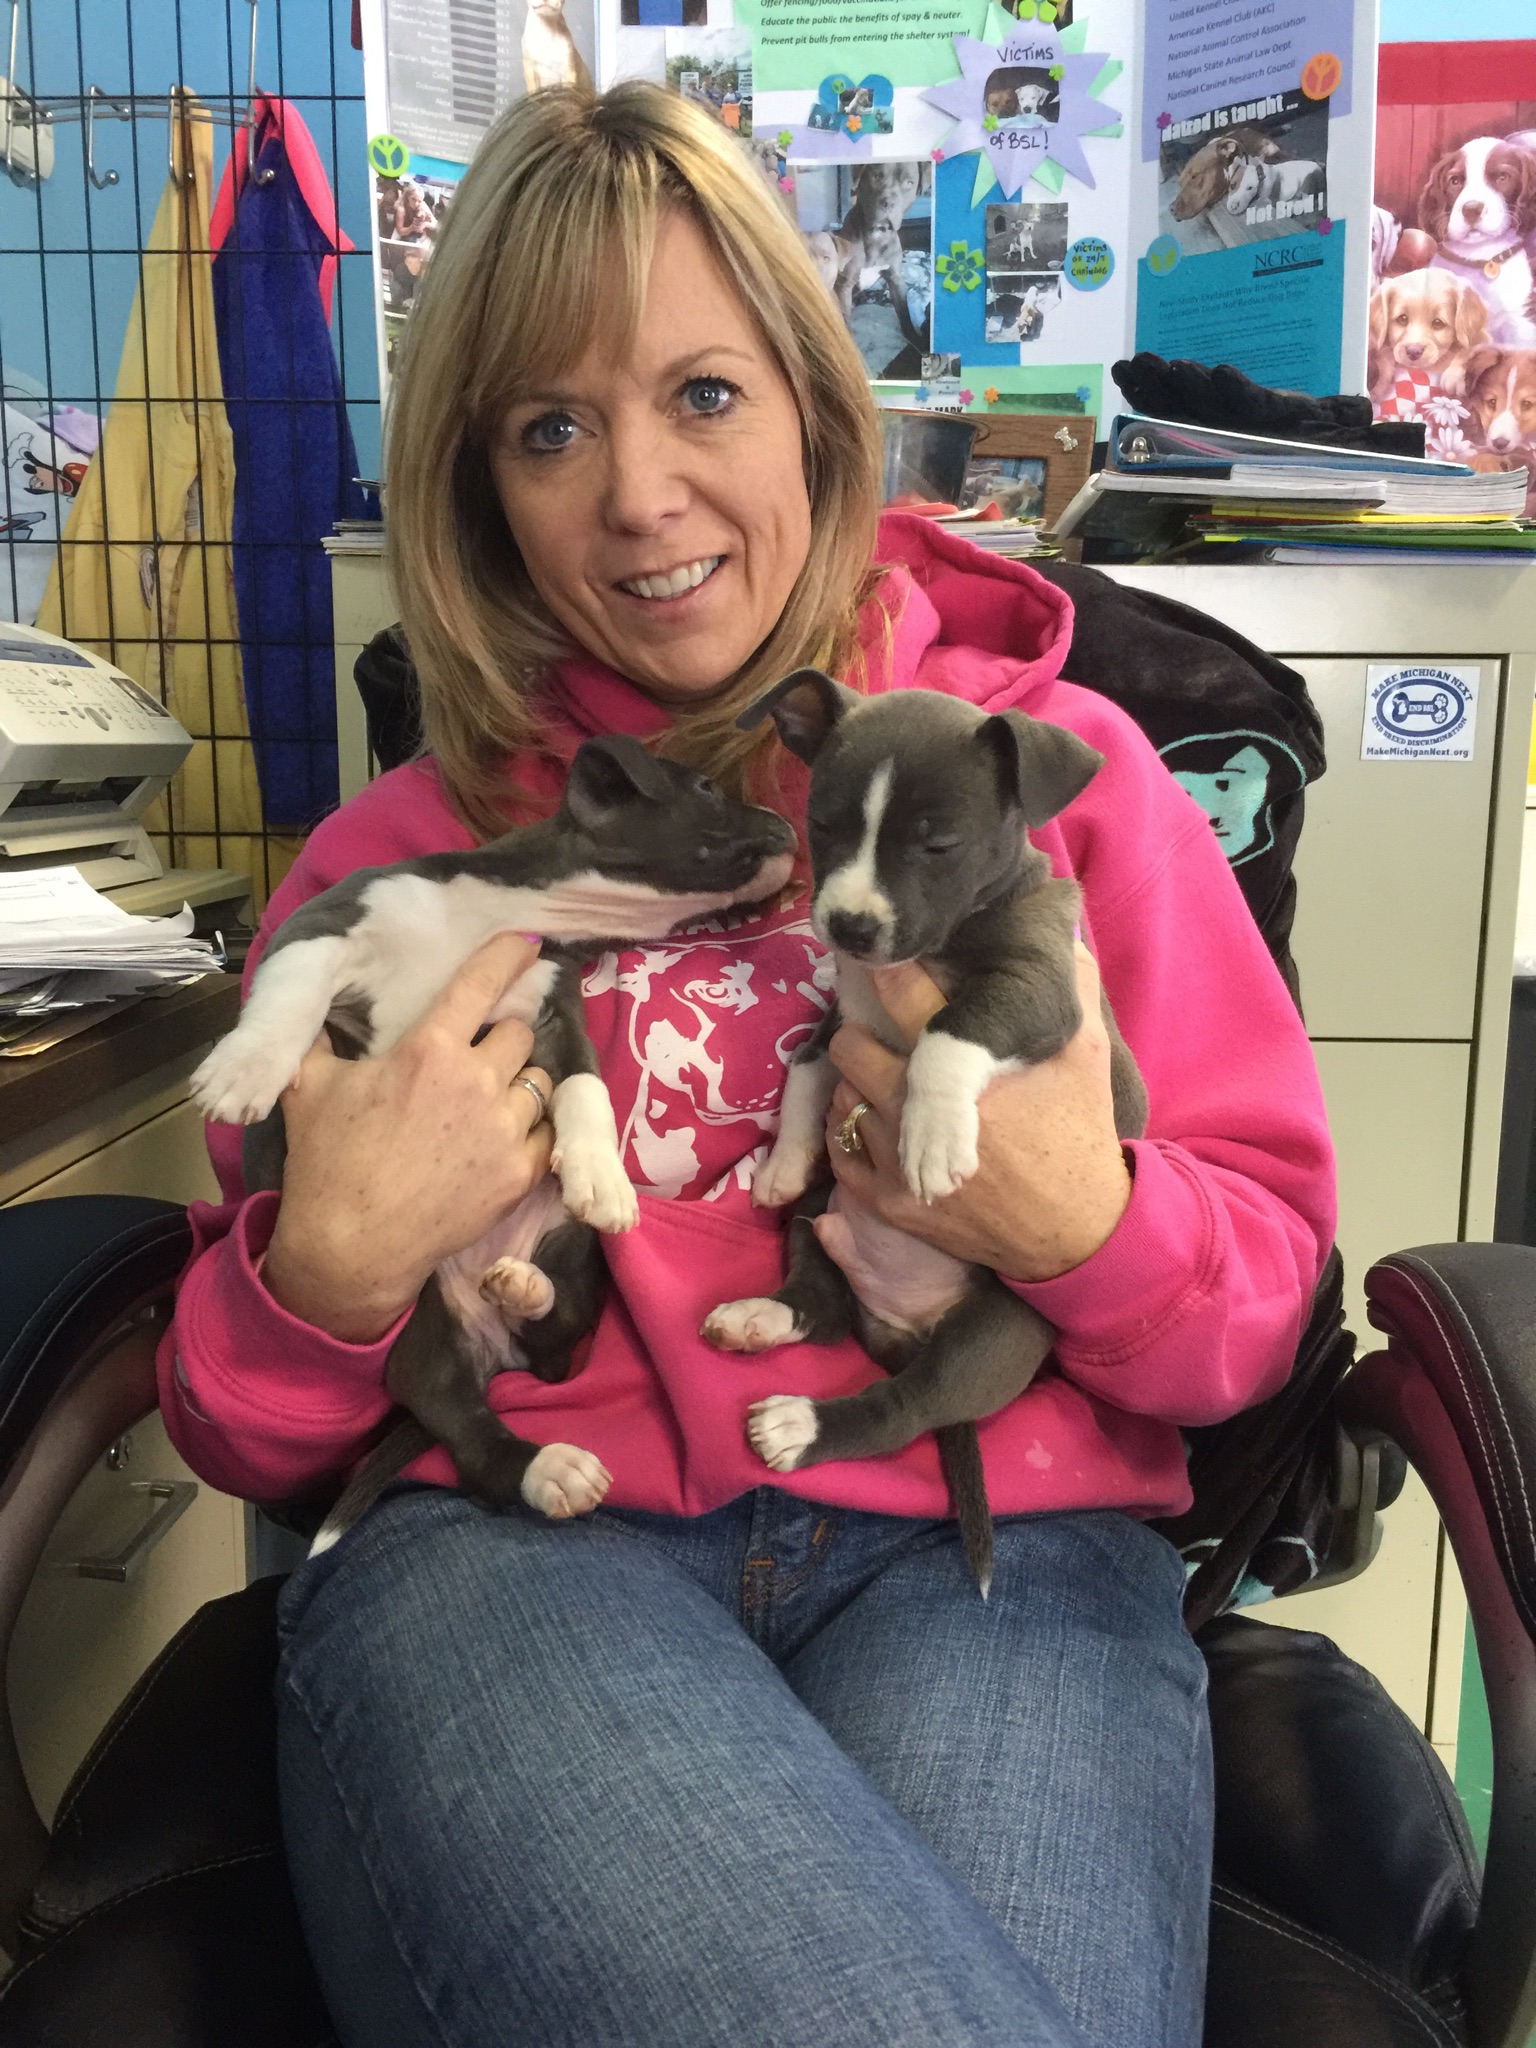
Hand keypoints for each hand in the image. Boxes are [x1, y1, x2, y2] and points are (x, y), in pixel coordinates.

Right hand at [261, 932, 555, 1341]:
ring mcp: (503, 1129)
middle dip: (499, 1040)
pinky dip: (528, 1130)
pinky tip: (499, 1140)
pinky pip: (545, 1132)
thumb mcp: (309, 1086)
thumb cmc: (326, 1162)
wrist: (350, 1246)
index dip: (508, 956)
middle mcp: (476, 1081)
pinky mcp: (519, 1174)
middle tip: (474, 1060)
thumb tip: (310, 1009)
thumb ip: (318, 1039)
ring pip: (537, 1082)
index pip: (480, 983)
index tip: (527, 944)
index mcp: (427, 1050)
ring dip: (516, 1085)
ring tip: (485, 1105)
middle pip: (517, 1034)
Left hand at [826, 945, 1131, 1281]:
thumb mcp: (1085, 1055)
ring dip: (862, 1085)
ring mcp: (897, 1158)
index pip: (904, 999)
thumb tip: (1065, 932)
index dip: (889, 974)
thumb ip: (1072, 989)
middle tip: (881, 1032)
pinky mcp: (888, 1201)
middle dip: (865, 1032)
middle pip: (853, 1047)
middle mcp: (919, 1110)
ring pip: (846, 1098)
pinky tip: (880, 1123)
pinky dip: (855, 1133)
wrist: (1074, 1232)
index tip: (884, 962)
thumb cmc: (1078, 1135)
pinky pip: (843, 1150)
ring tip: (887, 1082)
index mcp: (964, 1067)